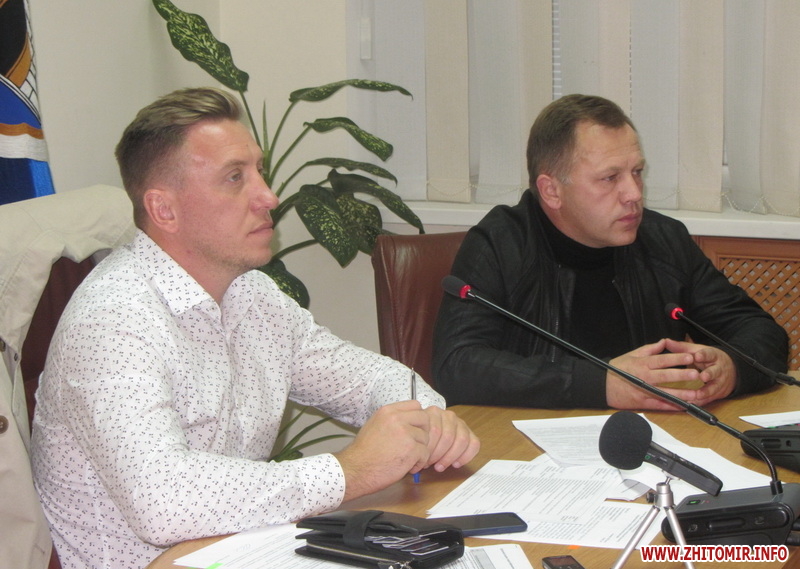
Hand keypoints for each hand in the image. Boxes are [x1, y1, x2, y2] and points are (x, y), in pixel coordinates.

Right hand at [334, 401, 477, 500]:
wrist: (356, 470)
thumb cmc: (364, 452)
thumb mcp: (375, 425)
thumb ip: (393, 420)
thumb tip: (411, 420)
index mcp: (388, 411)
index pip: (415, 405)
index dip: (418, 418)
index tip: (414, 429)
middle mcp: (397, 419)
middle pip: (425, 419)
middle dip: (424, 433)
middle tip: (416, 445)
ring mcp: (405, 434)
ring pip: (426, 438)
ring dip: (421, 450)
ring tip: (407, 459)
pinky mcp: (411, 450)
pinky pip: (425, 454)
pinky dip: (419, 463)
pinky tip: (408, 467)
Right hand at [606, 338, 710, 409]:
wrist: (603, 386)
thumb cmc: (617, 369)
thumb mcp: (631, 355)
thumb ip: (649, 349)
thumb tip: (664, 342)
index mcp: (642, 364)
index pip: (662, 360)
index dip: (676, 358)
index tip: (690, 356)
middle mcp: (645, 377)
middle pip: (666, 376)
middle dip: (682, 375)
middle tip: (696, 374)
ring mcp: (644, 391)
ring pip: (665, 392)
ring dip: (681, 394)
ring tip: (695, 394)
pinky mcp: (643, 403)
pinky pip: (660, 405)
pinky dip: (672, 406)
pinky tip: (684, 406)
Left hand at [663, 338, 736, 404]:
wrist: (731, 370)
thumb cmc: (709, 359)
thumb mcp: (698, 351)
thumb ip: (682, 347)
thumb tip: (666, 341)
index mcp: (713, 356)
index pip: (709, 354)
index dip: (704, 355)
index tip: (697, 356)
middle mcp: (719, 369)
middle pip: (715, 371)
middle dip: (709, 374)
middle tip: (703, 376)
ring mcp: (720, 382)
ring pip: (714, 387)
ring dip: (706, 392)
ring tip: (697, 395)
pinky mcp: (718, 393)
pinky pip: (709, 399)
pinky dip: (701, 402)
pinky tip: (692, 404)